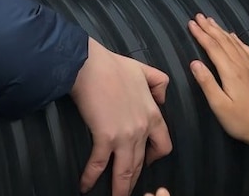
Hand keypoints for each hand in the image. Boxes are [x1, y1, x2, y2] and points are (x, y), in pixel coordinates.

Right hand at [71, 38, 171, 195]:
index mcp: (153, 114)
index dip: (155, 157)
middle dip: (134, 179)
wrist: (89, 64)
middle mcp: (141, 129)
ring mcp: (124, 135)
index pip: (164, 145)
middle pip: (142, 163)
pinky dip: (91, 178)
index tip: (147, 161)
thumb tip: (161, 99)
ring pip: (125, 170)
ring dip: (120, 188)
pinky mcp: (104, 137)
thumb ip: (159, 84)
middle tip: (127, 188)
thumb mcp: (144, 70)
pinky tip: (85, 186)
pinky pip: (98, 164)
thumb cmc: (112, 66)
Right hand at [189, 14, 248, 144]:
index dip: (201, 34)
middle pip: (223, 41)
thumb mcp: (219, 105)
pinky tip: (234, 36)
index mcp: (230, 72)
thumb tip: (194, 62)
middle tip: (198, 16)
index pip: (213, 47)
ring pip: (234, 43)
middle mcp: (241, 65)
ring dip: (221, 30)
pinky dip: (237, 39)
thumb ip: (206, 83)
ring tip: (211, 21)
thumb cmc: (241, 121)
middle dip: (209, 27)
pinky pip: (247, 49)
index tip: (190, 23)